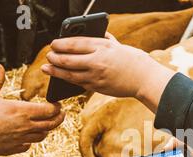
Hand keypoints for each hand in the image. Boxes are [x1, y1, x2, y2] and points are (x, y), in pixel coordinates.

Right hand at [0, 64, 64, 156]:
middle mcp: (24, 127)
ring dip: (46, 130)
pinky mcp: (10, 150)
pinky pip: (27, 146)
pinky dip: (30, 140)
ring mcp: (18, 140)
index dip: (56, 107)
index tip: (57, 103)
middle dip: (58, 118)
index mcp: (21, 111)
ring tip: (46, 124)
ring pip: (41, 136)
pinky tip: (27, 137)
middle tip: (61, 114)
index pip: (49, 110)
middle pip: (50, 125)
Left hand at [41, 33, 174, 111]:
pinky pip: (79, 84)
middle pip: (68, 59)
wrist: (145, 79)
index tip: (53, 43)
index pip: (75, 43)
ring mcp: (97, 76)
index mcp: (102, 47)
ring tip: (47, 69)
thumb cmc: (134, 61)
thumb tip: (96, 33)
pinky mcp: (98, 88)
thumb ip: (105, 40)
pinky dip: (69, 81)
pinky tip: (63, 78)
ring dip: (56, 72)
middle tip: (48, 56)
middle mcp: (97, 61)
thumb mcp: (119, 46)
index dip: (60, 44)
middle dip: (54, 58)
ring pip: (70, 74)